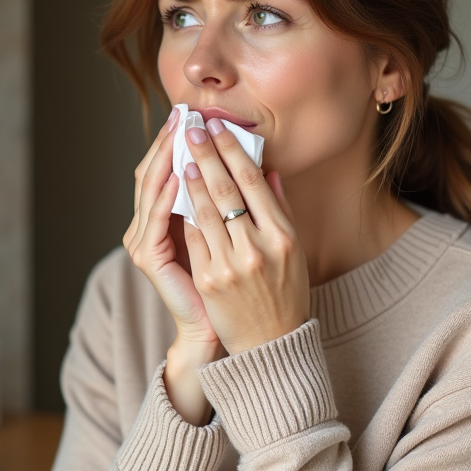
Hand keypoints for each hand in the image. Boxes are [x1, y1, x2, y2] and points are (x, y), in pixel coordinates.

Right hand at [123, 108, 224, 424]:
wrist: (220, 333)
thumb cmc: (236, 289)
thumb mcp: (239, 237)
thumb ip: (244, 204)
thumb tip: (268, 167)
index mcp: (169, 218)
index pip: (170, 169)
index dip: (183, 142)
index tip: (200, 115)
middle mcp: (150, 226)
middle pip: (154, 172)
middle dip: (171, 142)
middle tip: (184, 113)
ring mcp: (145, 241)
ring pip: (151, 189)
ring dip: (167, 159)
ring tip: (181, 134)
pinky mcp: (149, 257)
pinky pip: (156, 218)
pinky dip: (167, 193)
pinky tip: (180, 173)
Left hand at [181, 119, 309, 354]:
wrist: (269, 342)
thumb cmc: (284, 291)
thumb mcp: (292, 250)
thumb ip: (279, 209)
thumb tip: (266, 170)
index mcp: (282, 237)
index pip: (254, 182)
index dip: (234, 151)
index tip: (219, 128)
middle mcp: (257, 249)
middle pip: (226, 190)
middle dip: (207, 153)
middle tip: (192, 128)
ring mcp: (230, 265)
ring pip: (204, 210)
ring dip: (191, 177)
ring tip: (183, 153)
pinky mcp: (207, 279)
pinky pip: (192, 237)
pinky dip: (184, 211)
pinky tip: (177, 190)